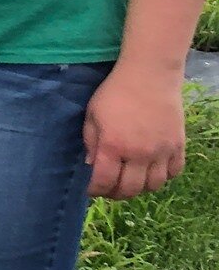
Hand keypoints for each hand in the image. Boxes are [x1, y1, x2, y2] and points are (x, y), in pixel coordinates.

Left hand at [83, 63, 186, 198]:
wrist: (149, 75)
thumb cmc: (115, 92)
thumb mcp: (92, 114)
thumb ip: (90, 142)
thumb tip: (90, 166)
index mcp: (114, 145)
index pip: (104, 181)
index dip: (95, 190)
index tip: (90, 189)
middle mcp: (139, 153)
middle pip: (130, 189)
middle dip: (116, 193)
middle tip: (109, 188)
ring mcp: (162, 151)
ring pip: (154, 186)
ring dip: (140, 187)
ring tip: (130, 180)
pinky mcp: (178, 146)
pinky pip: (174, 173)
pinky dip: (163, 177)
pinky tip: (151, 170)